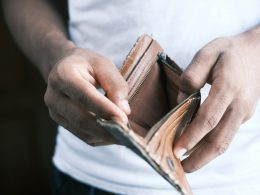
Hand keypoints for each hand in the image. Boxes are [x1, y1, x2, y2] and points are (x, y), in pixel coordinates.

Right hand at [44, 46, 130, 145]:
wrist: (65, 68)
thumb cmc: (88, 64)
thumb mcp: (104, 65)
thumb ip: (115, 84)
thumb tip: (124, 111)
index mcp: (63, 75)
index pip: (84, 96)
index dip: (104, 110)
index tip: (124, 120)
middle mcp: (54, 96)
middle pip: (81, 119)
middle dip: (106, 129)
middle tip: (128, 134)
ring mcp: (55, 112)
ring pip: (82, 132)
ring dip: (106, 136)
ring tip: (125, 135)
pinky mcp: (61, 123)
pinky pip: (83, 137)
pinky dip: (101, 138)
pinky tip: (115, 134)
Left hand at [174, 26, 259, 171]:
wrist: (257, 53)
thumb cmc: (228, 52)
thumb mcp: (207, 53)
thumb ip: (191, 76)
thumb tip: (181, 101)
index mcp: (228, 88)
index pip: (209, 118)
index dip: (192, 136)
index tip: (176, 149)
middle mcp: (238, 105)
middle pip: (219, 139)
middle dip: (200, 157)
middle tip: (181, 168)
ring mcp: (243, 112)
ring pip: (224, 141)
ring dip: (206, 156)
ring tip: (188, 164)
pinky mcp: (243, 116)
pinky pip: (226, 134)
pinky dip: (211, 145)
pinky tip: (198, 147)